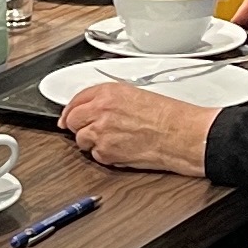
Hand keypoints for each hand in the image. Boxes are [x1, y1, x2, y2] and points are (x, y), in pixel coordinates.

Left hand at [59, 80, 215, 178]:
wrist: (180, 134)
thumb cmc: (168, 116)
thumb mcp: (136, 96)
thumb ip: (110, 100)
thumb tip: (93, 109)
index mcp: (109, 92)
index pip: (76, 99)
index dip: (71, 110)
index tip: (68, 117)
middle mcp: (101, 109)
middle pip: (73, 120)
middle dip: (80, 126)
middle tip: (94, 131)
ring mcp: (100, 131)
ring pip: (81, 140)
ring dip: (93, 142)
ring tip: (115, 140)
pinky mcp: (105, 151)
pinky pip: (96, 155)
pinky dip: (105, 155)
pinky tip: (122, 149)